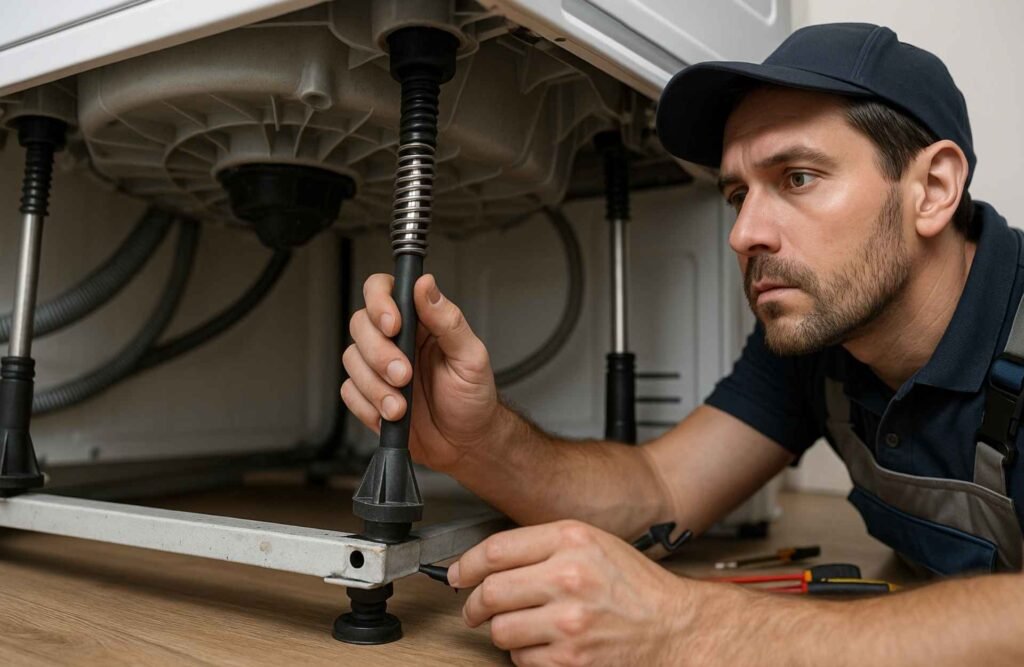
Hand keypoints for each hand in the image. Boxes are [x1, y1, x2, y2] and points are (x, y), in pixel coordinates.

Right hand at [341, 273, 498, 471]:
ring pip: (352, 360)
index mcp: (420, 323)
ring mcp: (379, 368)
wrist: (465, 444)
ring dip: (375, 386)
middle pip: (360, 324)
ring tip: (402, 405)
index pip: (385, 291)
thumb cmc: (473, 400)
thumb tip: (426, 285)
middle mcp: (396, 340)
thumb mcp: (471, 358)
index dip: (380, 303)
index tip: (393, 326)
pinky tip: (391, 414)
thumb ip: (448, 320)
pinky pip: (349, 391)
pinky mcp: (368, 395)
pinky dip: (368, 406)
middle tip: (404, 375)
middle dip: (379, 354)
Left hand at [450, 520, 693, 665]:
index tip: (458, 574)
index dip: (467, 564)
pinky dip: (524, 655)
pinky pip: (521, 659)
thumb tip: (488, 562)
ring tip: (518, 626)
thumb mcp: (593, 544)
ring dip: (501, 631)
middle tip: (474, 609)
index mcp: (572, 540)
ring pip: (500, 629)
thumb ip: (544, 546)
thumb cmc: (635, 587)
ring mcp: (569, 621)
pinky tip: (543, 644)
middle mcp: (569, 577)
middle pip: (491, 592)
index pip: (497, 550)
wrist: (674, 628)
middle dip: (474, 605)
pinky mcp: (571, 658)